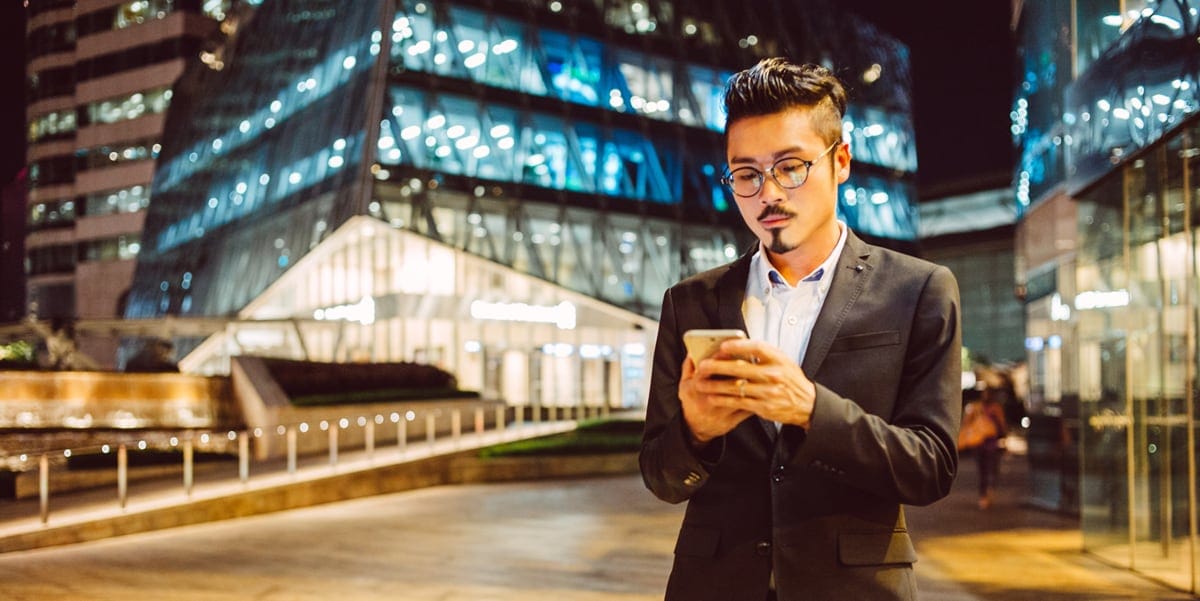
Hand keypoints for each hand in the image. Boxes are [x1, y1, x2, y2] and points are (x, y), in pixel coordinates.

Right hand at [678, 354, 753, 446]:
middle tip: (750, 358)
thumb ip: (689, 366)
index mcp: (695, 388)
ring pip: (739, 395)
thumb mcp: (684, 384)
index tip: (729, 348)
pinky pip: (747, 409)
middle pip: (726, 382)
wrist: (694, 429)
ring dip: (750, 383)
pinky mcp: (731, 421)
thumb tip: (694, 350)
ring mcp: (720, 412)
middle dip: (739, 370)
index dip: (718, 359)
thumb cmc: (692, 403)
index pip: (706, 371)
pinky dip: (756, 398)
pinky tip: (761, 389)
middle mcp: (707, 400)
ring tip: (758, 372)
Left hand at [692, 339, 816, 428]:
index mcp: (779, 359)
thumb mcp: (783, 361)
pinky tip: (712, 396)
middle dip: (718, 367)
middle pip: (741, 368)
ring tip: (700, 383)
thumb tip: (737, 346)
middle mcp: (774, 375)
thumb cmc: (790, 379)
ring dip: (715, 385)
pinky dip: (723, 399)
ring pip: (736, 387)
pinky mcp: (764, 407)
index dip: (739, 346)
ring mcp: (769, 392)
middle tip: (702, 365)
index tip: (722, 345)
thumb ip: (764, 355)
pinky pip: (739, 402)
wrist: (807, 404)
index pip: (757, 348)